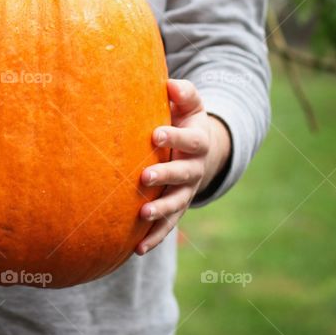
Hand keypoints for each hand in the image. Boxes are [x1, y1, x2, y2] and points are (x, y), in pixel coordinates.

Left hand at [136, 79, 231, 254]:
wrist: (198, 149)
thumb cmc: (185, 119)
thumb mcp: (190, 102)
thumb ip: (183, 93)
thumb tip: (170, 85)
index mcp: (198, 141)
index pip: (190, 140)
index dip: (174, 137)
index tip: (154, 135)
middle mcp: (195, 169)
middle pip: (184, 175)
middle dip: (165, 176)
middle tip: (144, 177)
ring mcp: (187, 191)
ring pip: (176, 204)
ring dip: (161, 211)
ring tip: (142, 215)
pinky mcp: (176, 208)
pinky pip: (167, 226)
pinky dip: (154, 238)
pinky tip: (137, 249)